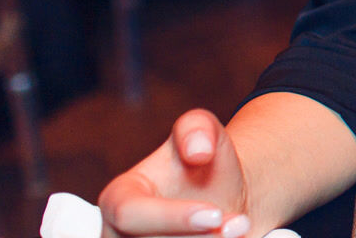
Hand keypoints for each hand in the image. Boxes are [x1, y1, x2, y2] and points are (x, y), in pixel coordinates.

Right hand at [99, 110, 252, 237]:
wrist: (224, 198)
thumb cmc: (206, 165)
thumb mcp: (205, 132)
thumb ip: (197, 128)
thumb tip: (198, 150)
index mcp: (118, 198)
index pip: (129, 214)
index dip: (170, 217)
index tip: (215, 214)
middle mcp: (116, 234)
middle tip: (239, 225)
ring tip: (239, 228)